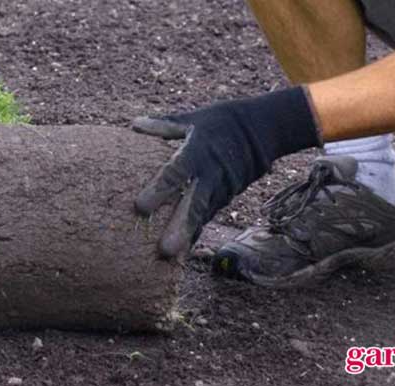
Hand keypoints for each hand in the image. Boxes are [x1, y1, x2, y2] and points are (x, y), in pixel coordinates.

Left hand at [132, 87, 321, 258]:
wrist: (260, 130)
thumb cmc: (218, 122)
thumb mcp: (192, 119)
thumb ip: (162, 125)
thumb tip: (134, 126)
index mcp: (199, 151)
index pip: (177, 172)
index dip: (159, 189)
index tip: (140, 207)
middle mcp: (211, 174)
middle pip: (194, 202)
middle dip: (180, 226)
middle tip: (164, 249)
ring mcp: (221, 189)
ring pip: (202, 215)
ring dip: (187, 235)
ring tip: (170, 256)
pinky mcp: (225, 198)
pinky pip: (208, 217)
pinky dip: (196, 233)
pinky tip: (181, 253)